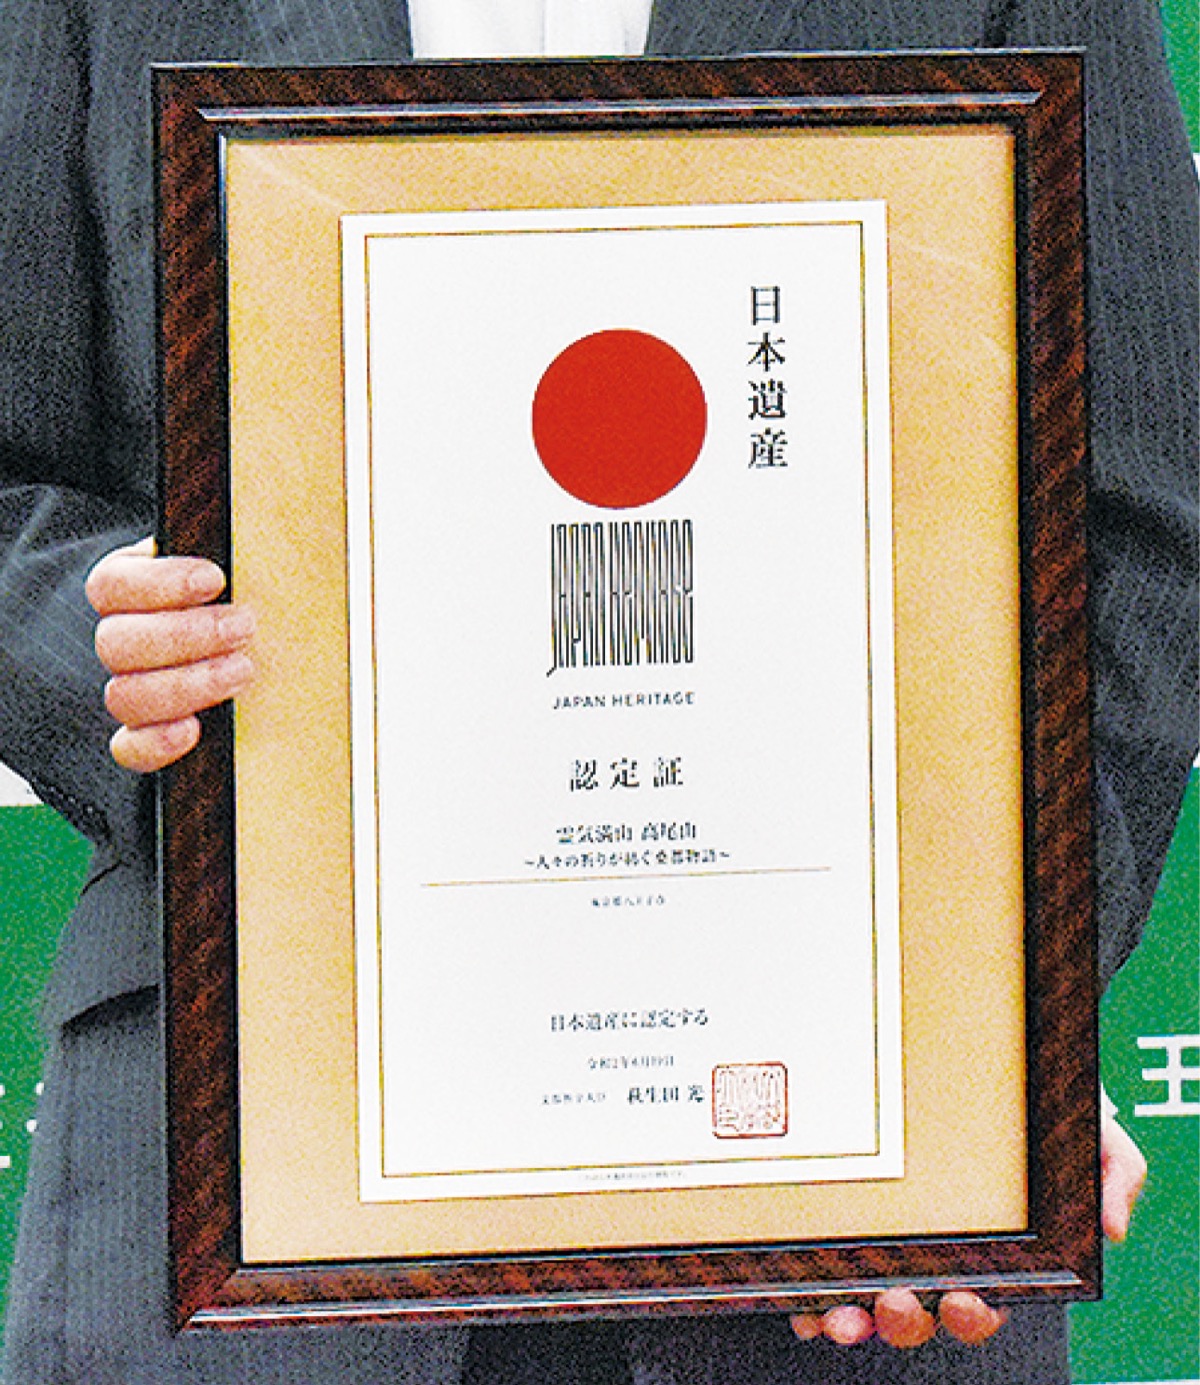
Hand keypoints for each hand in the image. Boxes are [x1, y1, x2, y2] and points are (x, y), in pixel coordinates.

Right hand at [87, 538, 255, 771]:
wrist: (266, 646)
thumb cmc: (253, 598)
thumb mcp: (245, 563)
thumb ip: (238, 551)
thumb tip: (258, 527)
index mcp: (130, 591)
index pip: (111, 586)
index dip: (159, 584)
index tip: (215, 579)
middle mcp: (123, 641)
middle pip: (115, 644)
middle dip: (185, 636)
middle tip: (243, 627)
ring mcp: (132, 689)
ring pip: (123, 696)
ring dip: (185, 685)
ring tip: (243, 670)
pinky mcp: (147, 734)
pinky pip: (130, 749)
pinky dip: (156, 743)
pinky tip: (193, 729)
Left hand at [789, 1110, 1146, 1347]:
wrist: (973, 1046)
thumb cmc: (1031, 1103)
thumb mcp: (1086, 1128)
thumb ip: (1114, 1170)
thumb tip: (1112, 1224)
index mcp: (991, 1250)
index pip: (985, 1302)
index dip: (975, 1313)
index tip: (967, 1299)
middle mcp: (933, 1256)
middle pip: (921, 1313)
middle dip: (908, 1319)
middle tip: (898, 1301)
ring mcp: (884, 1244)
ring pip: (866, 1302)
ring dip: (854, 1320)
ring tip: (844, 1313)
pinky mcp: (841, 1223)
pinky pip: (821, 1273)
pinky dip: (809, 1297)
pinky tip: (802, 1297)